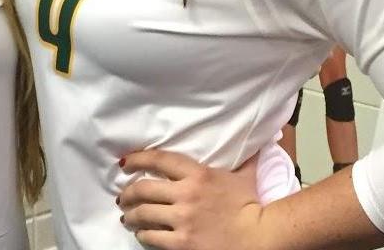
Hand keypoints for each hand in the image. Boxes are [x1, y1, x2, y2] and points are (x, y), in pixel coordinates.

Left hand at [117, 149, 264, 249]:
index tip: (125, 162)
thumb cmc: (251, 207)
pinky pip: (153, 237)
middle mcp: (186, 194)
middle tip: (122, 197)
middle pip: (144, 188)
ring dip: (131, 215)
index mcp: (197, 174)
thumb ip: (242, 160)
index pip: (159, 160)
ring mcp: (183, 219)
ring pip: (144, 214)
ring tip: (127, 217)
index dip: (138, 159)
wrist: (261, 238)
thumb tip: (255, 143)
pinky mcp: (183, 243)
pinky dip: (143, 235)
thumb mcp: (243, 177)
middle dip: (128, 193)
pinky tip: (142, 235)